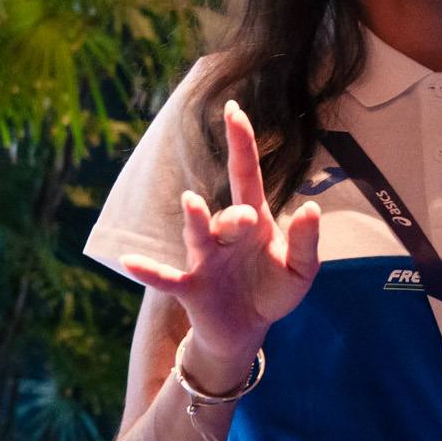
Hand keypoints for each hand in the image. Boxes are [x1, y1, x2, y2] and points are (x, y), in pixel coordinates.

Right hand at [118, 101, 321, 369]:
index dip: (241, 143)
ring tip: (192, 204)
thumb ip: (306, 241)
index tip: (234, 110)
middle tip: (247, 219)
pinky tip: (130, 261)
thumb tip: (311, 207)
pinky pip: (167, 278)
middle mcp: (226, 235)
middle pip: (229, 215)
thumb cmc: (272, 290)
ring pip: (199, 238)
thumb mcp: (300, 270)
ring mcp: (206, 260)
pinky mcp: (192, 288)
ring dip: (197, 223)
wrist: (246, 330)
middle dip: (235, 216)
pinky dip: (150, 270)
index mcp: (255, 221)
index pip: (245, 175)